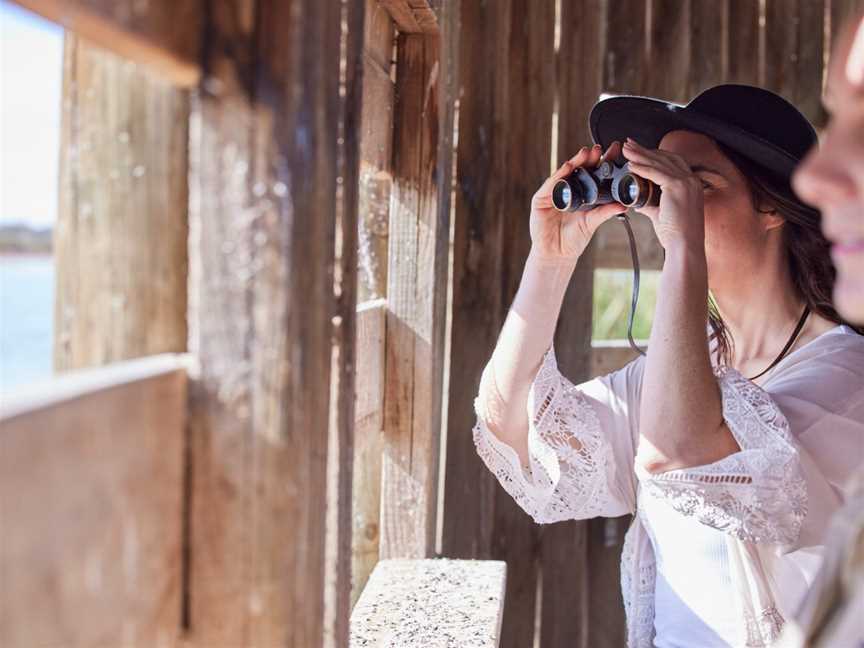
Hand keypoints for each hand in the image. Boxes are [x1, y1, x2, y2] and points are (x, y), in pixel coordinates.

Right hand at [529, 142, 625, 262]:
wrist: (556, 254)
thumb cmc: (574, 239)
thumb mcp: (592, 223)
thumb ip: (606, 212)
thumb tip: (625, 204)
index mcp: (582, 194)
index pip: (594, 174)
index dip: (603, 162)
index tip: (614, 150)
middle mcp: (568, 190)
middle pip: (579, 170)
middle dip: (589, 158)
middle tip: (599, 148)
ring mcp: (554, 193)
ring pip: (565, 174)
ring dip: (575, 162)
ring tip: (585, 153)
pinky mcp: (541, 199)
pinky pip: (551, 184)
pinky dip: (559, 176)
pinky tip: (567, 167)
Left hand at [622, 138, 704, 251]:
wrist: (684, 246)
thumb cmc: (675, 235)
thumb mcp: (662, 214)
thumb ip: (650, 205)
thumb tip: (636, 202)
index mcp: (691, 185)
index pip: (671, 162)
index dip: (654, 155)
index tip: (638, 152)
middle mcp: (691, 180)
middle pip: (665, 158)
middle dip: (645, 150)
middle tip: (628, 144)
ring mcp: (686, 182)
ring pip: (659, 163)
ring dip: (640, 154)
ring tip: (625, 149)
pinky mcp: (678, 187)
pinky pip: (656, 173)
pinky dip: (642, 167)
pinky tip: (630, 165)